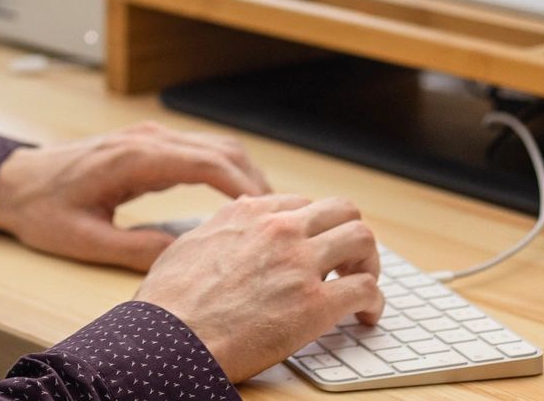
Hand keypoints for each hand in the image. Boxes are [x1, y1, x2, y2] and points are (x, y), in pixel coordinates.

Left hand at [0, 122, 271, 269]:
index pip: (206, 163)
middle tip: (280, 218)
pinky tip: (232, 199)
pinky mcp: (144, 144)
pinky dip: (223, 168)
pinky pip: (195, 149)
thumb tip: (184, 259)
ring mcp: (146, 138)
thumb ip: (135, 249)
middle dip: (255, 180)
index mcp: (133, 160)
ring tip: (264, 212)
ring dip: (242, 172)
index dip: (244, 187)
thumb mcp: (85, 241)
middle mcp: (145, 140)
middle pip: (220, 148)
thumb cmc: (43, 211)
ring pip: (212, 145)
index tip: (268, 215)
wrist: (13, 182)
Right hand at [134, 193, 382, 382]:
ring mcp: (299, 264)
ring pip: (362, 240)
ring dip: (368, 263)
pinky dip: (374, 303)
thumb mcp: (189, 244)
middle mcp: (279, 230)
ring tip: (361, 286)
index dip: (315, 228)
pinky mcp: (314, 304)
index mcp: (248, 214)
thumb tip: (232, 220)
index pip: (302, 204)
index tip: (317, 249)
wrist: (170, 339)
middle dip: (350, 237)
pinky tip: (366, 317)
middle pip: (342, 211)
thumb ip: (220, 228)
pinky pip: (366, 290)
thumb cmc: (169, 301)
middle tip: (348, 264)